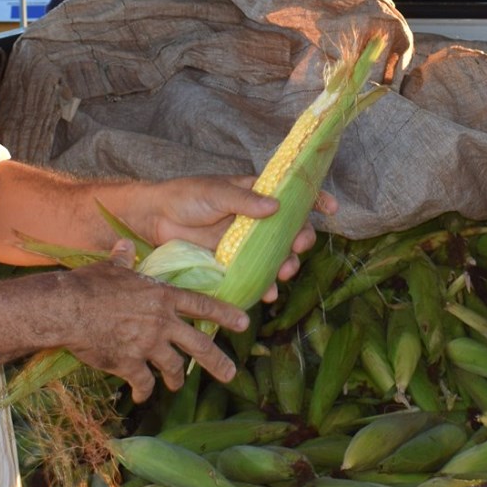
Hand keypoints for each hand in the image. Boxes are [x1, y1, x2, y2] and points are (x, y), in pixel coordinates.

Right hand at [44, 243, 251, 401]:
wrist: (68, 309)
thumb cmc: (89, 285)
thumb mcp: (111, 268)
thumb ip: (124, 259)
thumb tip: (124, 245)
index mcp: (162, 297)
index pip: (202, 306)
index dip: (225, 314)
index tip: (244, 323)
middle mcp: (162, 322)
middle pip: (199, 344)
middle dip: (217, 362)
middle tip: (230, 374)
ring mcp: (148, 345)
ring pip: (174, 367)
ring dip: (177, 378)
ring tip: (177, 385)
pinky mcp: (130, 364)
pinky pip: (144, 382)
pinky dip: (145, 391)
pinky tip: (142, 396)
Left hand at [117, 176, 338, 285]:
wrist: (155, 219)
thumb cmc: (186, 197)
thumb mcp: (216, 192)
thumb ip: (245, 200)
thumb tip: (275, 206)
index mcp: (257, 195)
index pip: (292, 195)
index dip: (315, 200)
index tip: (331, 209)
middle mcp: (256, 220)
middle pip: (291, 231)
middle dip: (302, 240)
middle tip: (299, 247)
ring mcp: (246, 243)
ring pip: (277, 256)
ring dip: (287, 265)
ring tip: (284, 273)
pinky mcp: (233, 264)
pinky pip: (256, 276)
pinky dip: (265, 286)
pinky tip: (268, 293)